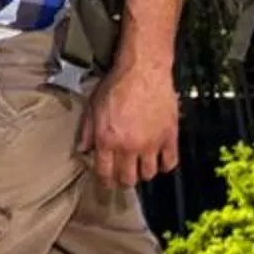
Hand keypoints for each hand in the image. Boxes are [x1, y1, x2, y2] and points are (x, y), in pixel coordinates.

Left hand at [78, 62, 180, 187]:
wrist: (143, 71)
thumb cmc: (117, 85)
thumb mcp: (93, 106)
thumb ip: (87, 131)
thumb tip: (83, 149)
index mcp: (107, 140)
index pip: (105, 173)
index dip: (105, 181)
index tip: (107, 182)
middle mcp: (129, 146)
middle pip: (128, 179)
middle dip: (124, 180)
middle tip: (123, 176)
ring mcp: (151, 143)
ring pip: (149, 174)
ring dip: (143, 173)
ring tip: (140, 166)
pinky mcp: (169, 136)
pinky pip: (170, 162)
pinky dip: (165, 165)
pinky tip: (160, 160)